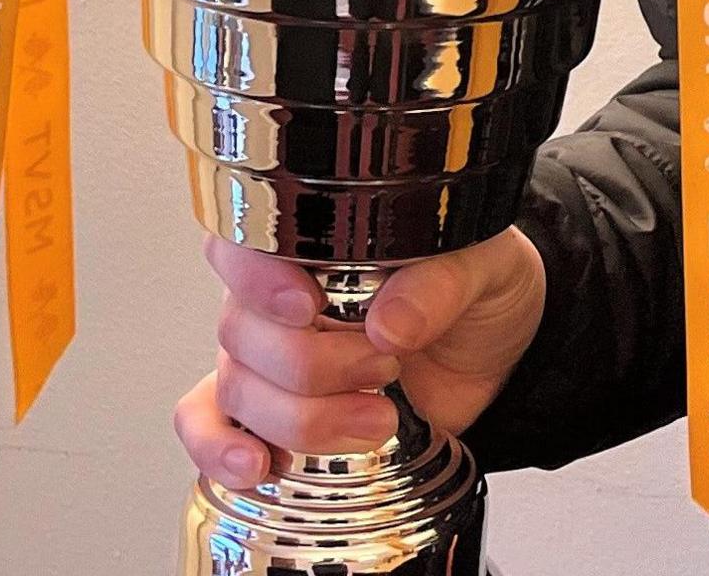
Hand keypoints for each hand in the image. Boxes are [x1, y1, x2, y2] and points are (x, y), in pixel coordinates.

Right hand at [174, 229, 547, 489]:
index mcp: (318, 241)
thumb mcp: (486, 268)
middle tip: (385, 369)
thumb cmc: (478, 293)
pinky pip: (211, 429)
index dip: (260, 277)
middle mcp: (278, 299)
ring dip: (302, 418)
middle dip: (313, 365)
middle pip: (242, 331)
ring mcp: (268, 360)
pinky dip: (222, 451)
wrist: (496, 356)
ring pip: (236, 388)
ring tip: (377, 421)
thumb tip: (391, 323)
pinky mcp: (273, 414)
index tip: (308, 305)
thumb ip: (443, 283)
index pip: (245, 243)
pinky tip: (260, 466)